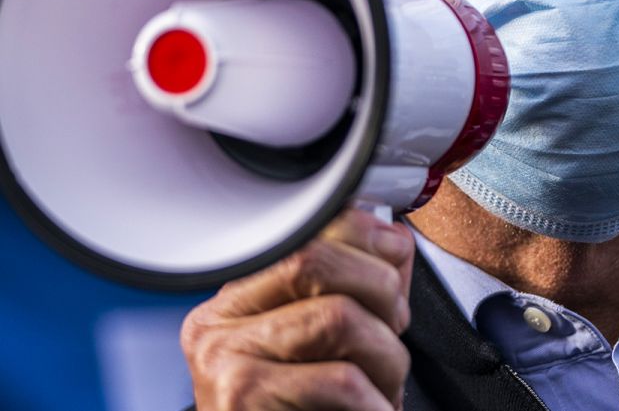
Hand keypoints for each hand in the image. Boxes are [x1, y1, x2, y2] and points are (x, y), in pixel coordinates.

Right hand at [180, 208, 414, 410]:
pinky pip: (339, 380)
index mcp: (237, 297)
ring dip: (386, 356)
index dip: (364, 234)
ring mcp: (223, 362)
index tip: (396, 253)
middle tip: (394, 333)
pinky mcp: (241, 401)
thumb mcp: (327, 343)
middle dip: (381, 293)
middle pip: (317, 261)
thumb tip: (393, 241)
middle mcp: (217, 322)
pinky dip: (377, 402)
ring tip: (384, 387)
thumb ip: (356, 287)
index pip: (303, 231)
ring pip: (337, 317)